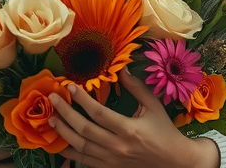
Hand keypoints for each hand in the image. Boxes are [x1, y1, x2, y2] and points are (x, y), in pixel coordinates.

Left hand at [47, 70, 219, 167]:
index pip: (99, 113)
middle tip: (53, 99)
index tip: (70, 86)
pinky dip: (70, 153)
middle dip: (65, 113)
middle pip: (84, 129)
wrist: (174, 162)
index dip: (82, 100)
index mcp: (129, 130)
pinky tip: (60, 143)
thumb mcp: (154, 107)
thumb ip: (136, 87)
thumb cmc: (164, 132)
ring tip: (51, 118)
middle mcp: (117, 146)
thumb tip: (121, 68)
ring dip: (63, 132)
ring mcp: (112, 160)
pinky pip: (84, 162)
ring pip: (80, 147)